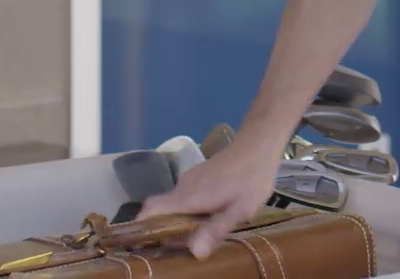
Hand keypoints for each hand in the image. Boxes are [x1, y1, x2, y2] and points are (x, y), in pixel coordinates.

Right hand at [135, 138, 279, 259]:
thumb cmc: (251, 179)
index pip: (151, 209)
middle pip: (160, 210)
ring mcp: (190, 179)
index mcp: (187, 196)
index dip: (141, 225)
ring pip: (174, 204)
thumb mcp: (239, 210)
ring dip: (178, 221)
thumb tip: (195, 252)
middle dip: (163, 230)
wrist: (258, 146)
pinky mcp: (199, 176)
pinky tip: (206, 219)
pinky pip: (184, 197)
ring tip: (194, 238)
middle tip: (176, 249)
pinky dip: (187, 211)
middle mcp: (183, 187)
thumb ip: (215, 230)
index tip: (142, 243)